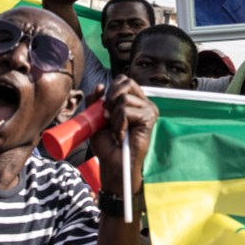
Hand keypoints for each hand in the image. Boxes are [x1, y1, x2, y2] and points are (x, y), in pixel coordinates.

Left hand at [89, 76, 158, 195]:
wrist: (113, 164)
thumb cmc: (106, 144)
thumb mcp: (95, 118)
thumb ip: (96, 101)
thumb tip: (100, 86)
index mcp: (133, 100)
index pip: (123, 80)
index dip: (111, 89)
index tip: (104, 107)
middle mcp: (143, 102)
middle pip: (126, 82)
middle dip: (111, 98)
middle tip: (108, 117)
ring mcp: (148, 109)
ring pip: (123, 99)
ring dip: (114, 117)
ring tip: (116, 131)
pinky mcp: (149, 117)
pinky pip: (127, 111)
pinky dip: (118, 124)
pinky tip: (121, 135)